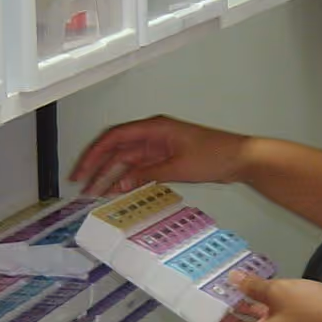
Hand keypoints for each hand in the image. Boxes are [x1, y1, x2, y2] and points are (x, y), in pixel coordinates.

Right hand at [70, 115, 249, 195]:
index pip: (114, 138)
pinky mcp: (166, 158)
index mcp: (154, 128)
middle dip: (97, 166)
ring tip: (95, 193)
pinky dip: (128, 179)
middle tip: (81, 185)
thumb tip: (121, 183)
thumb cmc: (215, 155)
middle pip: (116, 149)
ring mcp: (159, 147)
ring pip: (126, 161)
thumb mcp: (178, 167)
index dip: (94, 154)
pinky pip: (140, 168)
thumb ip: (147, 174)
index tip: (81, 171)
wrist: (240, 158)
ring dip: (111, 175)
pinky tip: (119, 191)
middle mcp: (153, 135)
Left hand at [190, 274, 321, 321]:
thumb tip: (233, 279)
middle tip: (204, 295)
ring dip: (235, 312)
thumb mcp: (280, 292)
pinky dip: (253, 310)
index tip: (190, 312)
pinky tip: (251, 290)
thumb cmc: (314, 310)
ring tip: (223, 288)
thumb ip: (253, 286)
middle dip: (215, 319)